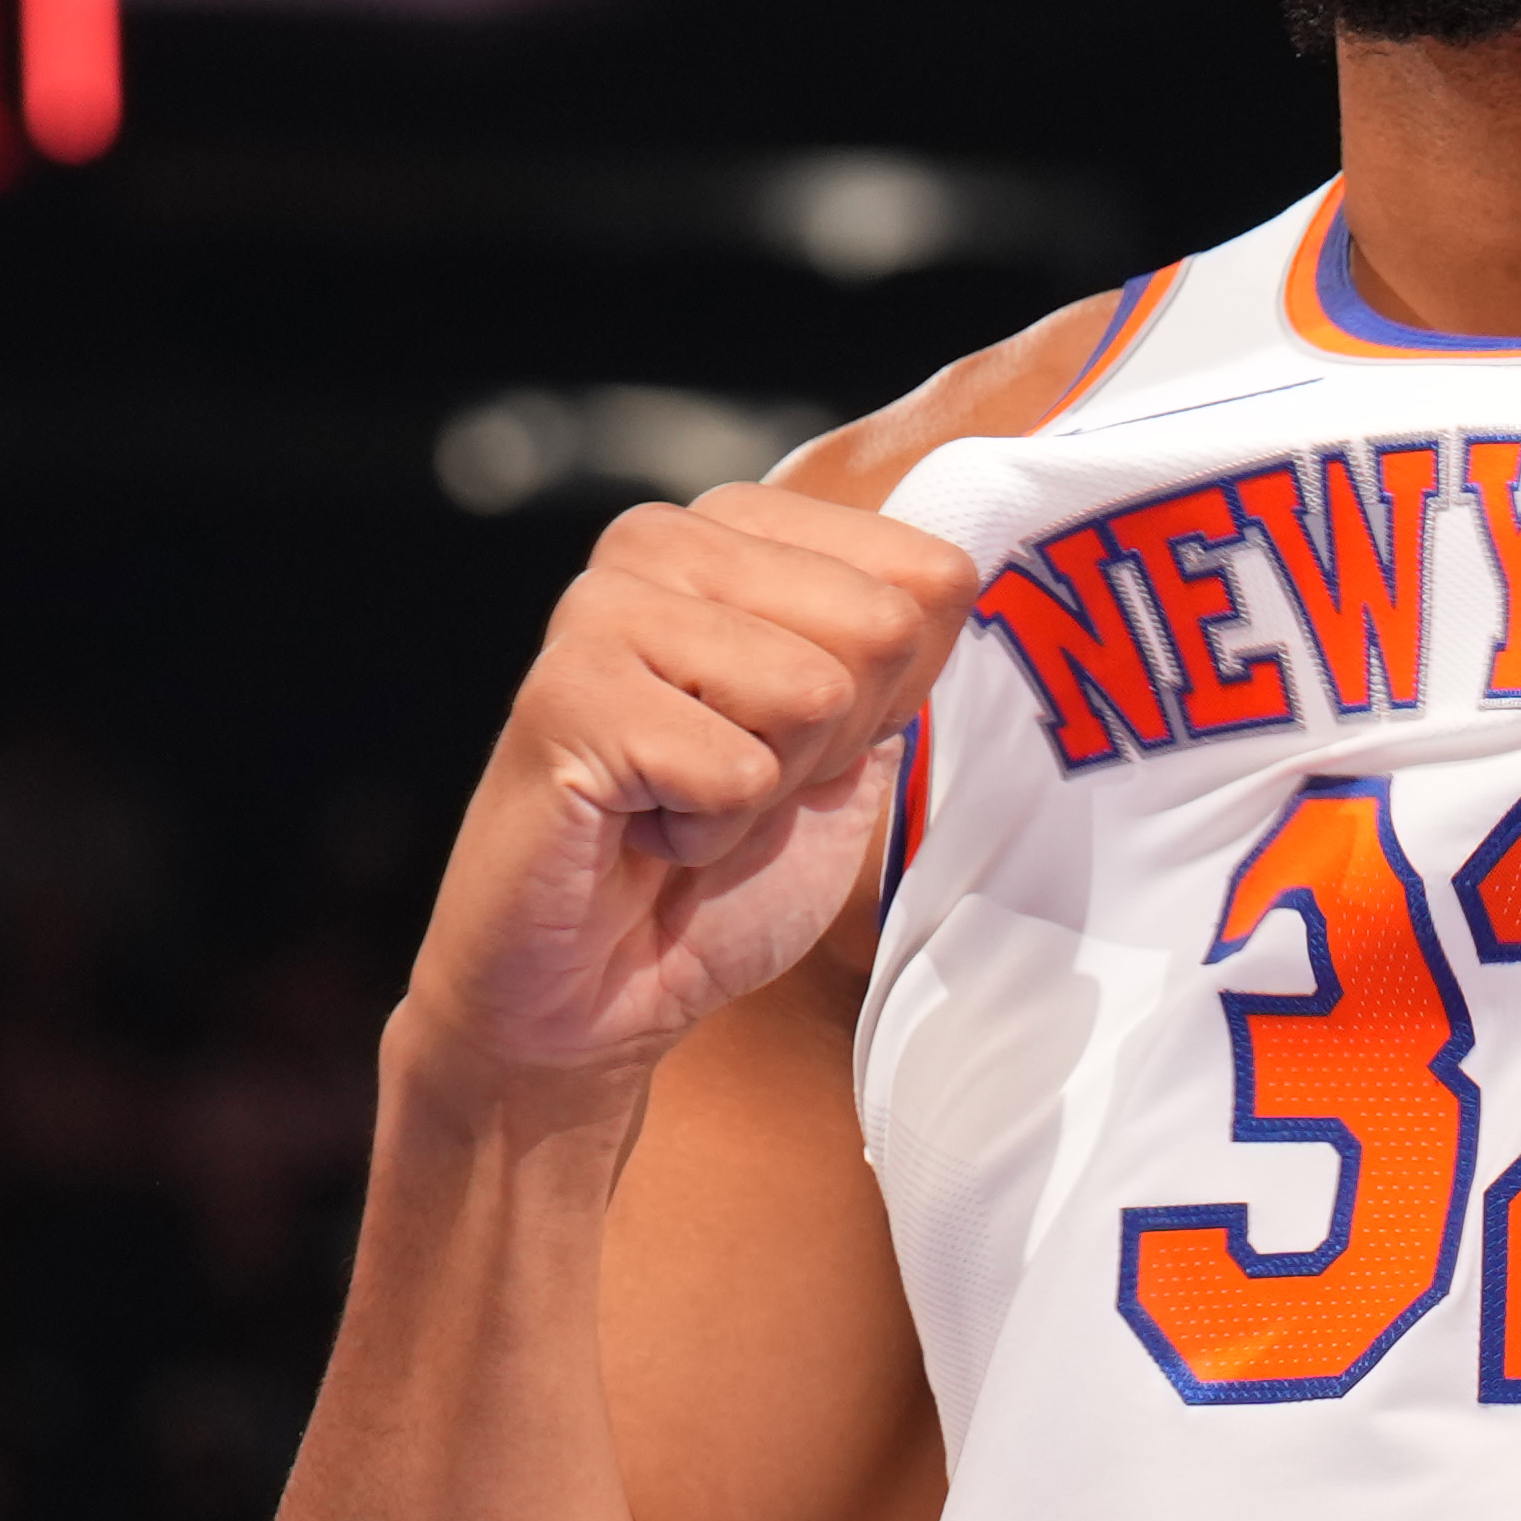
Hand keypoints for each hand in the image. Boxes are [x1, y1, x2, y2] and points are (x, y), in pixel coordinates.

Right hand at [407, 484, 979, 1096]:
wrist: (590, 992)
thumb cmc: (711, 875)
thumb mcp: (847, 752)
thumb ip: (897, 663)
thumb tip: (950, 579)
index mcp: (741, 529)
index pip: (931, 575)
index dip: (893, 696)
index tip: (799, 745)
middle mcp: (664, 540)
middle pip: (882, 626)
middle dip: (833, 743)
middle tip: (733, 782)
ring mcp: (604, 605)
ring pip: (814, 692)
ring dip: (767, 790)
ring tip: (681, 803)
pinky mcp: (570, 691)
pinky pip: (737, 769)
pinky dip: (708, 834)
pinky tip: (639, 828)